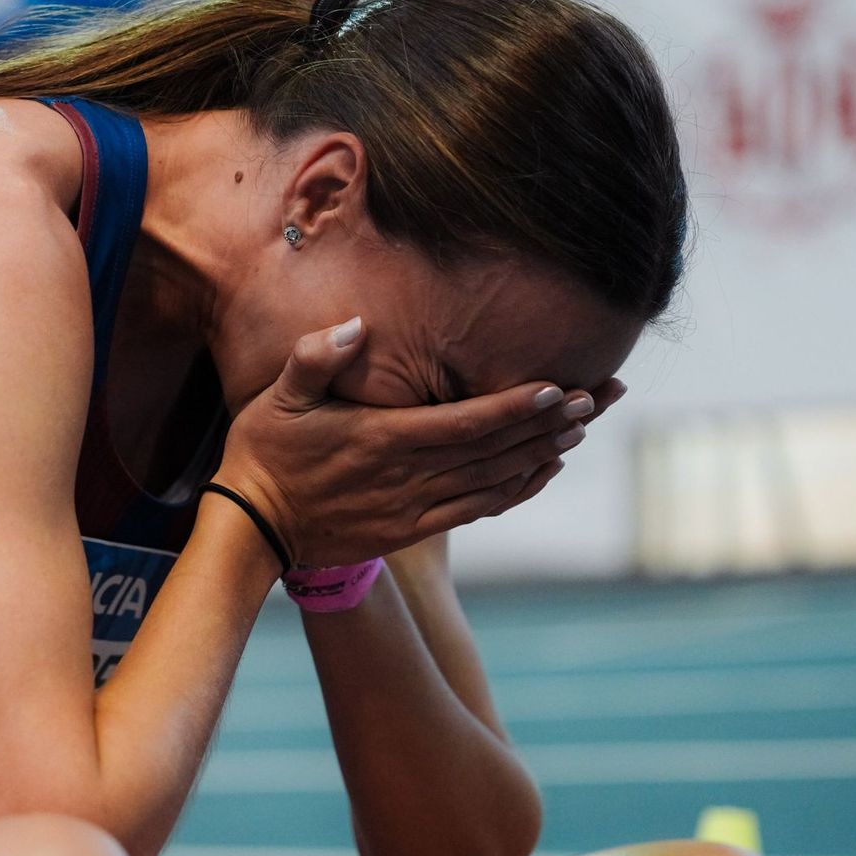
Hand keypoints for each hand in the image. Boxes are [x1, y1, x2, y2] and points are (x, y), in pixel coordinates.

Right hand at [216, 320, 616, 565]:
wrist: (253, 528)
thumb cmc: (264, 453)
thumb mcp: (277, 396)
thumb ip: (315, 358)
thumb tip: (353, 326)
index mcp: (384, 439)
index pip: (466, 423)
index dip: (517, 408)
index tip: (561, 389)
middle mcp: (410, 476)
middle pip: (496, 450)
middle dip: (552, 424)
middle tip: (601, 397)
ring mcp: (415, 506)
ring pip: (496, 481)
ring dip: (544, 454)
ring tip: (585, 427)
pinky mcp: (412, 527)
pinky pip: (479, 510)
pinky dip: (517, 491)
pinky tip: (545, 471)